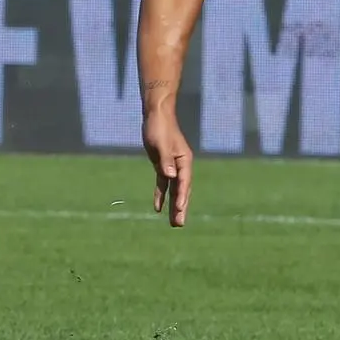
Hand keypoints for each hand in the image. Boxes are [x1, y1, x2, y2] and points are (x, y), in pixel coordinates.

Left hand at [143, 110, 193, 227]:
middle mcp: (180, 166)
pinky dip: (161, 195)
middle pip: (182, 190)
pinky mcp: (162, 165)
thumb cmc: (159, 127)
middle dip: (181, 207)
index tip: (178, 209)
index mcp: (183, 160)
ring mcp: (172, 166)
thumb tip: (171, 176)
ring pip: (174, 190)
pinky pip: (163, 184)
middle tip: (179, 224)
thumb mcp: (161, 143)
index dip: (181, 196)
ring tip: (174, 223)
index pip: (183, 182)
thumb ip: (165, 160)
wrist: (156, 114)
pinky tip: (158, 208)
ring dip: (173, 205)